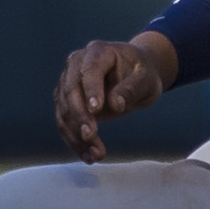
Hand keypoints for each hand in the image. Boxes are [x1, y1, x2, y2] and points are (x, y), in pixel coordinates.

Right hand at [52, 35, 171, 161]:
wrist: (134, 75)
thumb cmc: (142, 73)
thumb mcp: (145, 79)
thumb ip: (131, 89)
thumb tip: (115, 104)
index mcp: (98, 52)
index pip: (89, 71)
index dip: (91, 90)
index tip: (96, 110)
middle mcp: (76, 64)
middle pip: (70, 90)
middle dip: (80, 116)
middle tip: (92, 137)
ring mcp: (68, 82)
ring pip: (64, 109)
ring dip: (76, 134)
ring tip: (96, 154)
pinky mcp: (66, 100)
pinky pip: (64, 122)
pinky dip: (74, 141)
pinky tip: (88, 156)